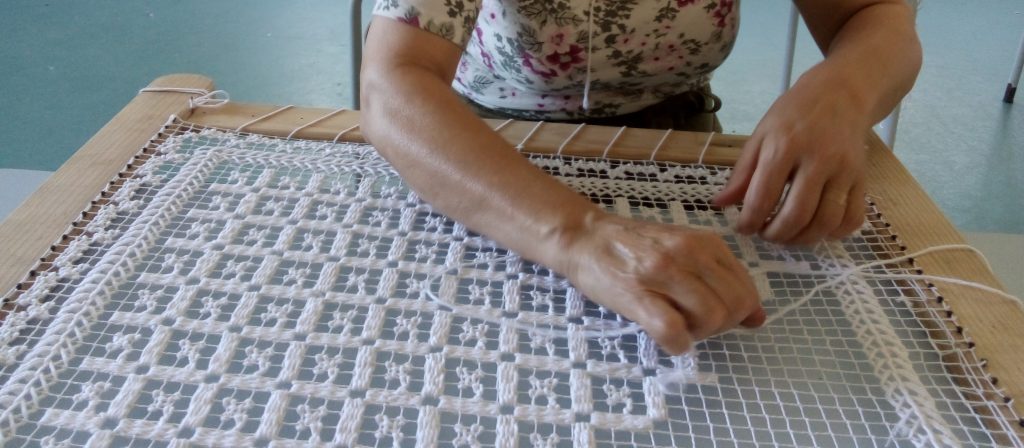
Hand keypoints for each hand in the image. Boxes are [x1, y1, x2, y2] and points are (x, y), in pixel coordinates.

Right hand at [557, 213, 764, 354]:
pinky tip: (667, 339)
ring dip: (698, 334)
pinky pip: (673, 331)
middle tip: (695, 323)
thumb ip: (722, 279)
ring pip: (710, 318)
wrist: (585, 238)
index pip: (747, 289)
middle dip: (721, 326)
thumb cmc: (636, 247)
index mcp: (705, 242)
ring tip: (677, 326)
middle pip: (733, 307)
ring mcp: (662, 273)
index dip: (739, 313)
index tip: (717, 315)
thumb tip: (758, 318)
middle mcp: (688, 253)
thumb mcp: (686, 251)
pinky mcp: (636, 295)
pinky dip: (677, 344)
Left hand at [713, 71, 868, 244]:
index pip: (763, 196)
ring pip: (826, 222)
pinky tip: (817, 230)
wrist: (840, 94)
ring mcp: (845, 170)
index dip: (749, 221)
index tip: (743, 228)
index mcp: (785, 146)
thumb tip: (719, 204)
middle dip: (776, 235)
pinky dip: (835, 234)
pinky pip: (852, 218)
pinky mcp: (862, 178)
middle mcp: (818, 159)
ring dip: (803, 239)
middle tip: (765, 234)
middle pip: (797, 214)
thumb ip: (742, 173)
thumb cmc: (794, 115)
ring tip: (788, 235)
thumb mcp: (760, 136)